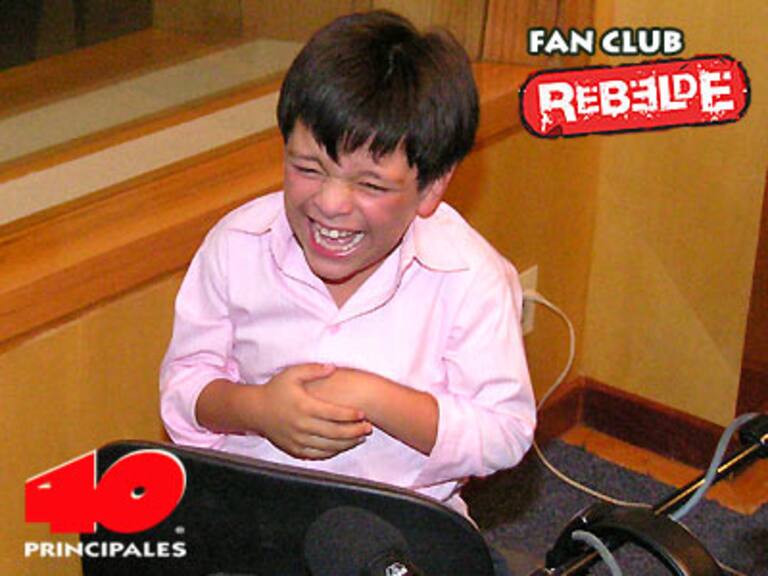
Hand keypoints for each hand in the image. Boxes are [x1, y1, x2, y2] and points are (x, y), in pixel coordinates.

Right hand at [246, 364, 371, 459]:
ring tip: (360, 438)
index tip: (363, 414)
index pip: (333, 413)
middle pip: (335, 432)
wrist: (255, 410)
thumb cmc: (275, 390)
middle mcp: (302, 425)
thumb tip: (333, 367)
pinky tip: (342, 447)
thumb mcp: (292, 373)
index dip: (351, 415)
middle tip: (368, 428)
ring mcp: (298, 439)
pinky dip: (332, 452)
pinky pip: (317, 454)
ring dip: (347, 444)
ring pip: (328, 446)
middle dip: (354, 431)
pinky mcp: (294, 449)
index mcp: (304, 406)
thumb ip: (313, 369)